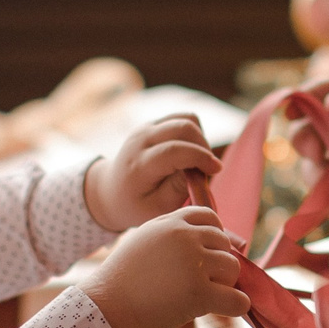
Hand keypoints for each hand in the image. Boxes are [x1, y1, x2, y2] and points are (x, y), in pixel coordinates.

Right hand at [80, 207, 249, 327]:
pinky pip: (237, 299)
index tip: (209, 253)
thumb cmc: (124, 279)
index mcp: (171, 223)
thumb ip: (174, 234)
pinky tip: (228, 310)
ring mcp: (194, 264)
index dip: (215, 235)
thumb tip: (214, 238)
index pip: (210, 217)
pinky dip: (237, 306)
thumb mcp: (145, 240)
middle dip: (218, 263)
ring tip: (206, 295)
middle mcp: (184, 238)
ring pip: (233, 268)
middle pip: (224, 243)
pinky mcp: (199, 293)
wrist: (108, 307)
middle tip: (203, 281)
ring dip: (226, 284)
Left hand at [84, 115, 222, 230]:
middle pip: (183, 128)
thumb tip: (198, 169)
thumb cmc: (138, 204)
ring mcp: (146, 128)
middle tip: (206, 169)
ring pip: (186, 119)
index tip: (216, 170)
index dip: (200, 157)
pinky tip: (190, 152)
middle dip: (204, 147)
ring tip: (197, 161)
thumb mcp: (158, 208)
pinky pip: (183, 118)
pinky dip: (194, 133)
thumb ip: (177, 189)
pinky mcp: (153, 123)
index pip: (173, 151)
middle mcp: (140, 140)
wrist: (112, 191)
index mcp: (139, 165)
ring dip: (200, 139)